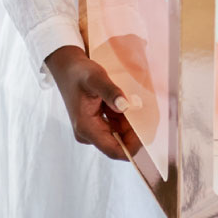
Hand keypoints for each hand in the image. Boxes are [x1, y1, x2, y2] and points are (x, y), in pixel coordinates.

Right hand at [43, 44, 141, 160]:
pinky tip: (131, 106)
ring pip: (119, 134)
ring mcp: (92, 129)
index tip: (148, 136)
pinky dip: (126, 119)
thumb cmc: (79, 72)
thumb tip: (125, 106)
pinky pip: (115, 126)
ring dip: (131, 125)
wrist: (67, 67)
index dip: (132, 147)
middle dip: (135, 133)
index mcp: (86, 127)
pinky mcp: (96, 123)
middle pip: (118, 143)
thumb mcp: (96, 78)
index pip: (113, 150)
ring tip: (141, 108)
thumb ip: (110, 92)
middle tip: (149, 116)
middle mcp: (88, 133)